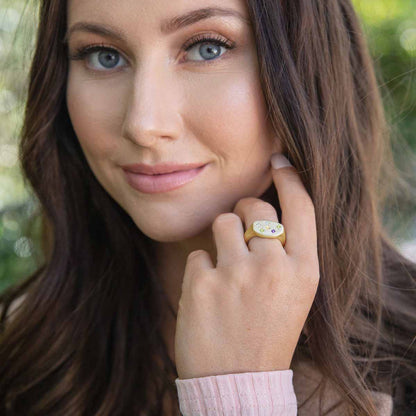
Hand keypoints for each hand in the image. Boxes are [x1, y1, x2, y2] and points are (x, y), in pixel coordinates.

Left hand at [174, 154, 319, 378]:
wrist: (237, 383)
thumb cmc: (267, 334)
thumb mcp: (295, 295)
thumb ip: (286, 254)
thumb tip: (266, 212)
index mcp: (304, 271)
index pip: (302, 207)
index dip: (291, 178)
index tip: (278, 160)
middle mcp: (273, 267)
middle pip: (254, 206)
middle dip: (245, 211)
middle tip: (240, 236)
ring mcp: (236, 274)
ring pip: (222, 221)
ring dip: (221, 238)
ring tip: (225, 271)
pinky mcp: (201, 283)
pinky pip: (198, 252)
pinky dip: (202, 268)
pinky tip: (209, 296)